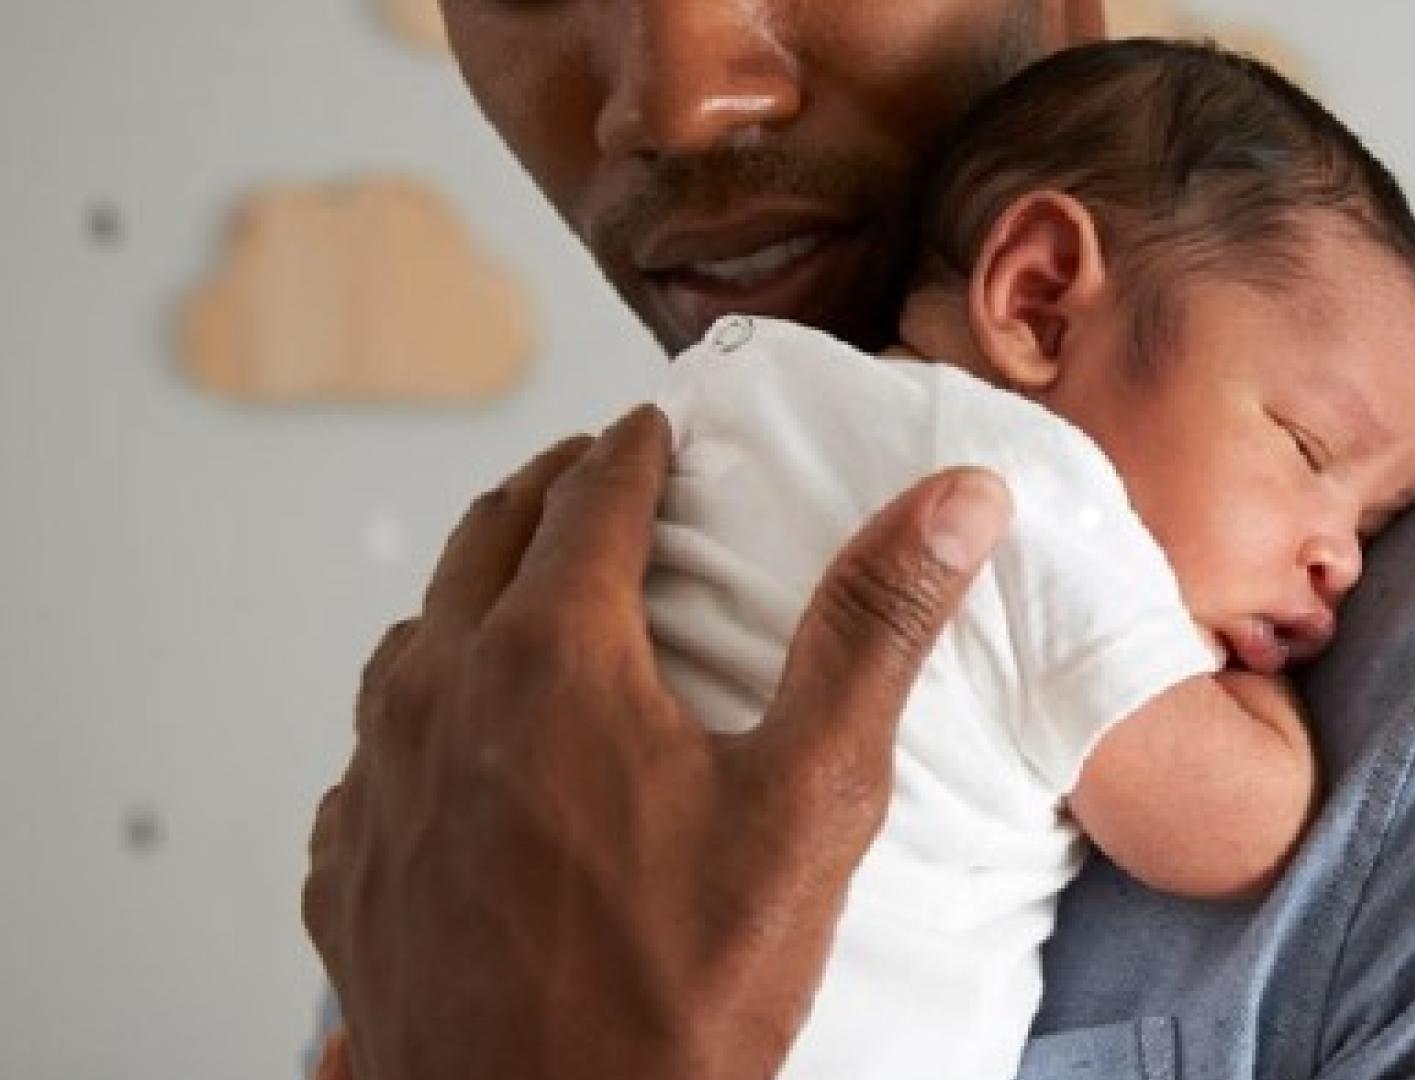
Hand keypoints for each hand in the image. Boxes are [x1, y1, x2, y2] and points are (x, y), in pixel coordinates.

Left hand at [302, 404, 1008, 1079]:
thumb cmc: (683, 990)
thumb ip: (872, 632)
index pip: (589, 498)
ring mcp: (378, 786)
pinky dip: (422, 710)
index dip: (631, 450)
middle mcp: (439, 699)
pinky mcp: (350, 868)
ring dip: (473, 594)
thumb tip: (955, 501)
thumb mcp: (809, 801)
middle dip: (546, 491)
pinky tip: (463, 749)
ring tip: (527, 596)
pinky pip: (373, 750)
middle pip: (481, 541)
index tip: (654, 427)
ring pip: (413, 639)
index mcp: (551, 659)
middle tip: (594, 475)